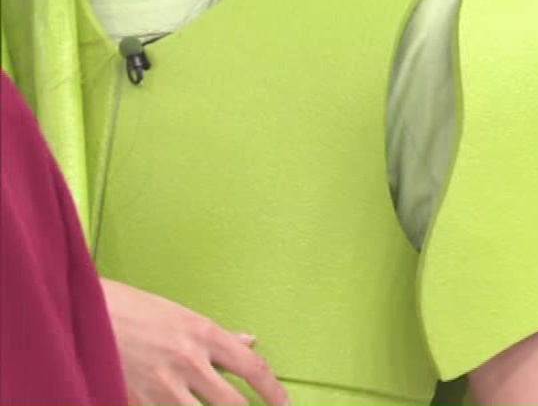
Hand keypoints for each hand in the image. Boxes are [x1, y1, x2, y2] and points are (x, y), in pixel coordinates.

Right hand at [103, 279, 290, 405]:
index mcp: (204, 335)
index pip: (253, 369)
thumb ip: (219, 336)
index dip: (273, 391)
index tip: (283, 403)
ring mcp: (161, 386)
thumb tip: (250, 342)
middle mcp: (188, 362)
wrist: (85, 315)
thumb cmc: (135, 310)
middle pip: (233, 403)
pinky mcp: (136, 401)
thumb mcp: (183, 315)